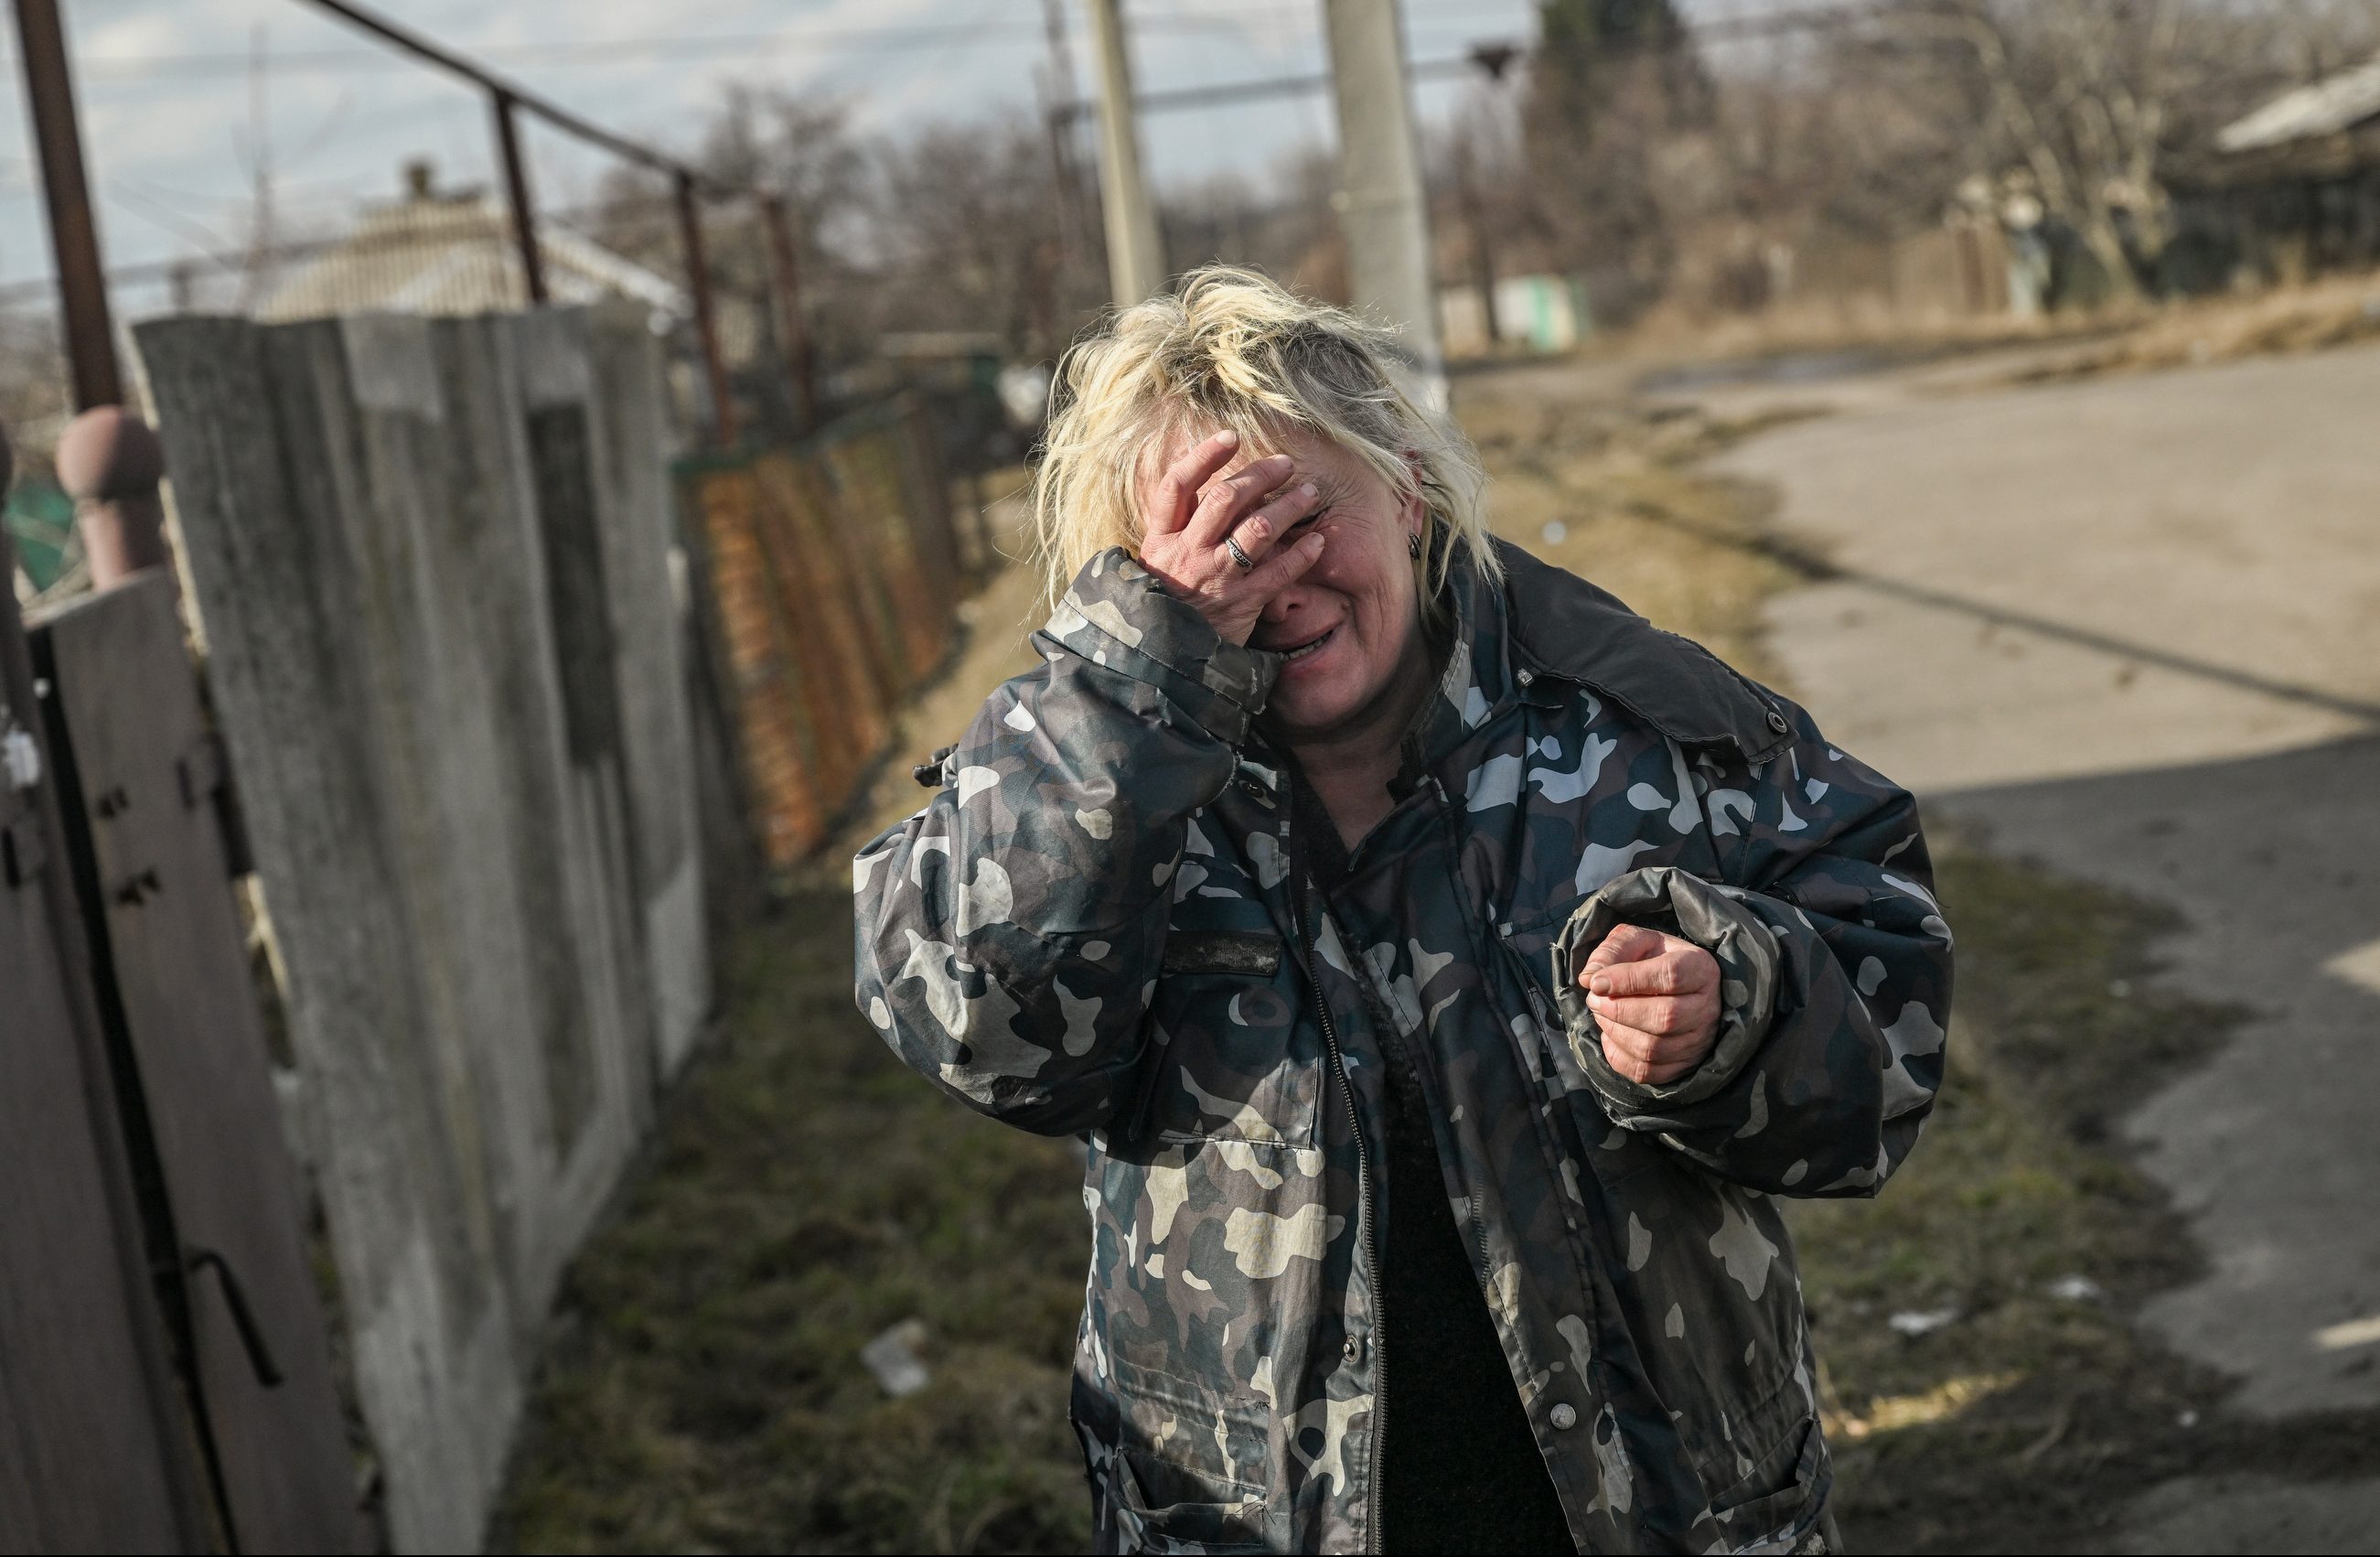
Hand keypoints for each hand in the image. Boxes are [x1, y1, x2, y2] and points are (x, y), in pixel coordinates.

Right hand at [1137, 429, 1327, 645]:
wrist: (1165, 657)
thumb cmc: (1167, 600)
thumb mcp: (1157, 561)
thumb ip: (1176, 523)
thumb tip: (1195, 471)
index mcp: (1161, 538)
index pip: (1178, 485)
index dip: (1203, 456)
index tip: (1231, 436)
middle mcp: (1187, 553)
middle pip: (1225, 499)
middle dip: (1260, 475)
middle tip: (1286, 464)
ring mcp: (1214, 577)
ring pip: (1257, 529)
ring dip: (1288, 506)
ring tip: (1309, 493)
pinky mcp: (1241, 603)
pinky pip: (1279, 572)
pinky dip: (1302, 554)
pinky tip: (1318, 541)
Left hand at [1580, 924, 1721, 1085]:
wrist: (1682, 991)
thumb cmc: (1657, 962)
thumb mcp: (1639, 942)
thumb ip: (1614, 950)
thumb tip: (1589, 979)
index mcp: (1701, 969)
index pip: (1670, 976)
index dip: (1628, 979)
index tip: (1597, 982)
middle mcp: (1707, 1009)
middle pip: (1664, 1017)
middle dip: (1617, 1010)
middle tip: (1594, 998)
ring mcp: (1697, 1042)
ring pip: (1652, 1048)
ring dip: (1614, 1031)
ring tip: (1601, 1013)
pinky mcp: (1683, 1066)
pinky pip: (1645, 1071)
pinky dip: (1617, 1054)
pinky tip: (1612, 1034)